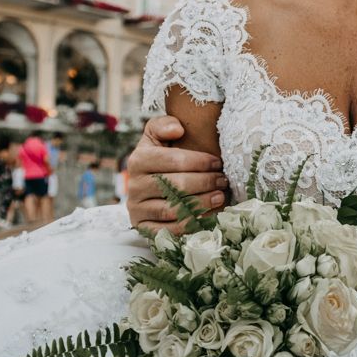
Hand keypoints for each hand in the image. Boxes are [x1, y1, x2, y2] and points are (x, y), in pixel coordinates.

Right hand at [124, 116, 226, 231]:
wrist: (145, 184)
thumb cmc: (160, 157)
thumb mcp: (157, 136)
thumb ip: (164, 125)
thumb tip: (177, 129)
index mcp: (138, 160)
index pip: (173, 160)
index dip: (200, 161)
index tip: (219, 162)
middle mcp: (133, 185)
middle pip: (175, 185)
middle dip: (204, 182)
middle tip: (223, 180)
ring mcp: (136, 208)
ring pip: (173, 209)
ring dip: (201, 204)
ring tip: (219, 196)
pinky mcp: (142, 227)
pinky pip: (168, 231)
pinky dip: (189, 225)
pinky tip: (206, 216)